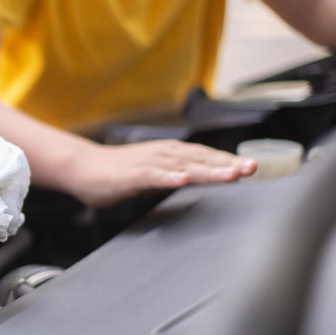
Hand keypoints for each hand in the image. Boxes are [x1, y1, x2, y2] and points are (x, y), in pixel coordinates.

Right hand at [64, 139, 256, 207]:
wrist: (83, 168)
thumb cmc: (118, 172)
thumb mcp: (155, 174)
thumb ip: (177, 176)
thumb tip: (199, 180)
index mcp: (172, 154)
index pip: (207, 157)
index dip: (229, 161)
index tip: (251, 167)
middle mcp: (164, 154)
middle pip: (201, 159)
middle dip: (228, 164)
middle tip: (250, 168)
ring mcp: (148, 163)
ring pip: (183, 166)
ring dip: (208, 170)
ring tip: (230, 175)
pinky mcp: (131, 174)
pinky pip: (153, 176)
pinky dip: (169, 177)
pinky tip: (182, 179)